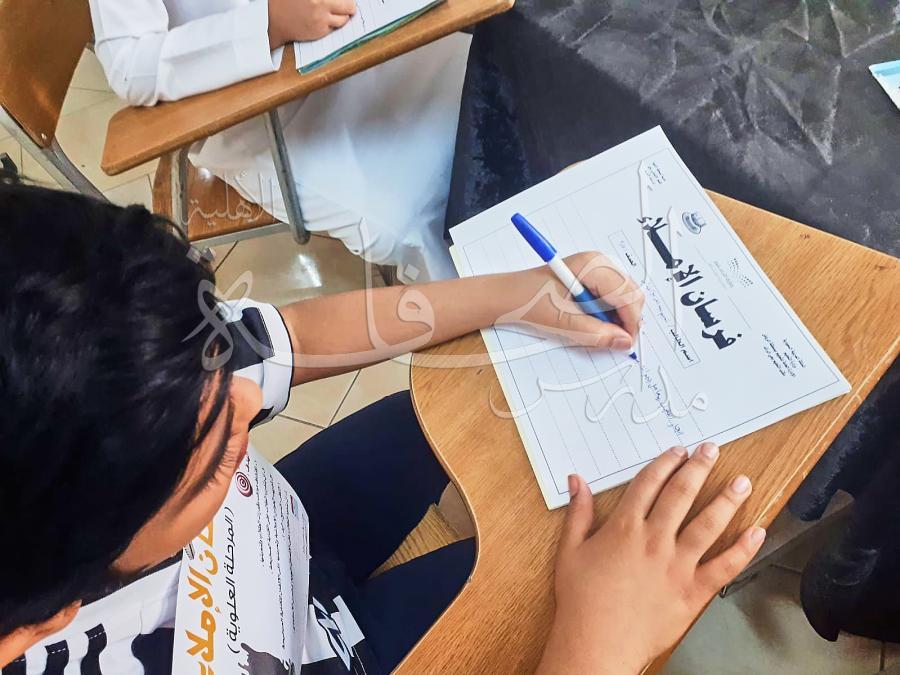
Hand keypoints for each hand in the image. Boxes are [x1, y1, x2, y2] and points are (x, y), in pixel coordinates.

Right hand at [268, 0, 355, 46]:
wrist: (273, 18)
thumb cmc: (287, 1)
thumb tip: (343, 0)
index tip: (344, 0)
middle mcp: (321, 2)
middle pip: (349, 5)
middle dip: (348, 5)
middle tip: (347, 4)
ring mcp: (321, 17)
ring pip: (344, 18)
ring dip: (343, 15)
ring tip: (335, 12)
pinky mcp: (319, 30)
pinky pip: (335, 27)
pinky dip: (333, 23)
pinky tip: (324, 19)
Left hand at [498, 251, 644, 351]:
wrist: (509, 296)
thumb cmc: (528, 299)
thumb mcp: (561, 321)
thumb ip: (595, 332)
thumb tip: (622, 341)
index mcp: (591, 265)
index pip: (627, 294)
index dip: (630, 322)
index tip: (624, 342)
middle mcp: (599, 263)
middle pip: (632, 294)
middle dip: (625, 319)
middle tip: (610, 339)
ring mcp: (598, 270)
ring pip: (626, 297)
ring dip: (616, 317)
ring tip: (593, 328)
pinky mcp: (594, 279)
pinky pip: (614, 298)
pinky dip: (608, 314)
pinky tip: (590, 320)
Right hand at [538, 444, 765, 674]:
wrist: (596, 643)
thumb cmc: (580, 600)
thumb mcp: (570, 550)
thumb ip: (578, 512)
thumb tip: (576, 480)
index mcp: (624, 527)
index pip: (649, 484)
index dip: (665, 463)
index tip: (678, 451)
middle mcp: (654, 540)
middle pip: (681, 494)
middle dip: (698, 467)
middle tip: (712, 449)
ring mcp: (677, 565)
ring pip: (708, 524)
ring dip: (727, 499)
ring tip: (742, 481)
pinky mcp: (693, 592)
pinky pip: (724, 567)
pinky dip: (743, 549)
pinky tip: (757, 532)